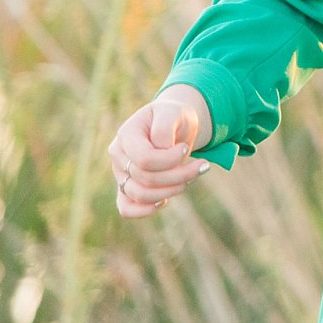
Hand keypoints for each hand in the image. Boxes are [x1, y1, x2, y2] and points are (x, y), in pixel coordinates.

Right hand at [108, 84, 212, 218]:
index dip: (170, 159)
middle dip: (180, 175)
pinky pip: (126, 208)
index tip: (187, 148)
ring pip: (140, 194)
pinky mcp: (126, 186)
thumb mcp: (173, 112)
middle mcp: (119, 155)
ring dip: (171, 190)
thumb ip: (164, 129)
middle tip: (203, 165)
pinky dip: (144, 210)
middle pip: (146, 178)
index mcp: (126, 134)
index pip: (144, 159)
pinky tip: (164, 202)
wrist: (173, 123)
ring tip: (192, 177)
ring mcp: (120, 173)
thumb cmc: (173, 116)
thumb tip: (162, 152)